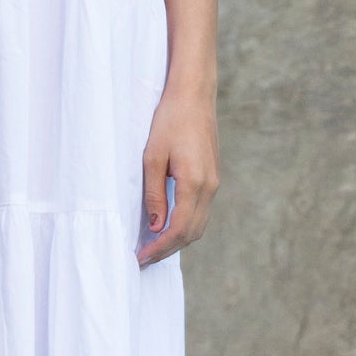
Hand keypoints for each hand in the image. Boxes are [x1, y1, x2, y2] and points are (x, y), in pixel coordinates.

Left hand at [138, 85, 217, 267]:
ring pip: (199, 224)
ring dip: (178, 240)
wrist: (194, 97)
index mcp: (194, 183)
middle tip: (144, 258)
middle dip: (168, 249)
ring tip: (153, 246)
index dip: (160, 248)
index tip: (141, 257)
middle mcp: (210, 187)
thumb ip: (154, 194)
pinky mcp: (213, 178)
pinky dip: (186, 225)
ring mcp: (214, 183)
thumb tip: (155, 226)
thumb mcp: (152, 157)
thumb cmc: (169, 121)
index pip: (179, 229)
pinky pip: (201, 211)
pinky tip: (168, 225)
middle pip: (192, 233)